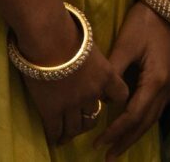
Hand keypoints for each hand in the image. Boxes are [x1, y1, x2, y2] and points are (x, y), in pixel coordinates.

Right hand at [11, 10, 129, 146]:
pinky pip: (55, 130)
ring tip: (67, 135)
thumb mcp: (90, 43)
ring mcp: (72, 104)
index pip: (120, 94)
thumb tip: (88, 55)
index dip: (113, 99)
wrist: (48, 37)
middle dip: (89, 120)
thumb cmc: (68, 31)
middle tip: (82, 121)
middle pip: (95, 116)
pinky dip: (55, 136)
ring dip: (72, 132)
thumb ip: (93, 57)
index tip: (105, 99)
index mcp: (106, 75)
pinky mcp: (51, 109)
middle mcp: (92, 93)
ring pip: (76, 128)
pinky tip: (54, 138)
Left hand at [95, 2, 169, 155]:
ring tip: (118, 148)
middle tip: (107, 155)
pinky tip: (134, 127)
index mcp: (156, 81)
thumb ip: (114, 72)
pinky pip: (156, 109)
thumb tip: (100, 96)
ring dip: (135, 134)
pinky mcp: (169, 80)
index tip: (99, 141)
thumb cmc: (145, 22)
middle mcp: (166, 88)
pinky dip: (143, 122)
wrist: (167, 5)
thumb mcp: (125, 45)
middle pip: (145, 122)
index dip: (116, 130)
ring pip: (152, 118)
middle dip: (126, 140)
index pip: (134, 114)